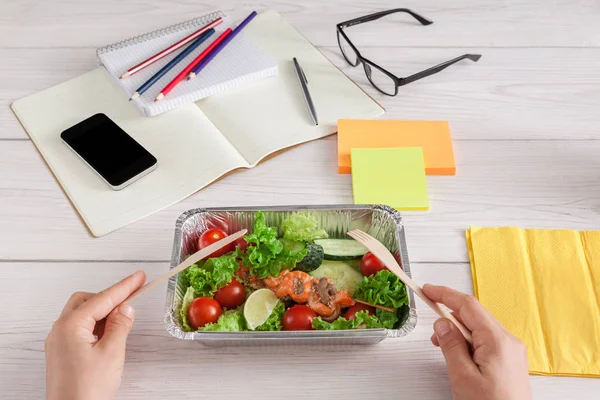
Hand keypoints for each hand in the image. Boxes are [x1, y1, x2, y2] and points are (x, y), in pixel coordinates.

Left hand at [45, 270, 145, 399]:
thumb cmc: (86, 391)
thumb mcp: (112, 353)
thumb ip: (120, 325)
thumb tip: (126, 308)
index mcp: (70, 326)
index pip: (103, 299)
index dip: (124, 287)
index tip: (139, 277)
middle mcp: (59, 331)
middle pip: (87, 301)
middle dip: (110, 298)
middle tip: (133, 296)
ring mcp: (59, 343)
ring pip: (82, 315)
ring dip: (103, 313)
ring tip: (124, 320)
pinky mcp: (62, 354)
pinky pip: (79, 330)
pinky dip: (96, 326)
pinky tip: (110, 334)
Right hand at [423, 284, 531, 399]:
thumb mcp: (463, 377)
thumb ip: (451, 346)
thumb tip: (442, 324)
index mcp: (498, 341)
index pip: (468, 306)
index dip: (445, 294)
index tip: (428, 290)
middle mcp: (508, 342)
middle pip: (474, 315)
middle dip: (449, 316)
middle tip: (431, 325)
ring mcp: (511, 351)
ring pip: (479, 328)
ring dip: (458, 332)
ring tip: (444, 349)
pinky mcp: (509, 361)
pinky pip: (486, 341)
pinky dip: (468, 342)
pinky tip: (459, 355)